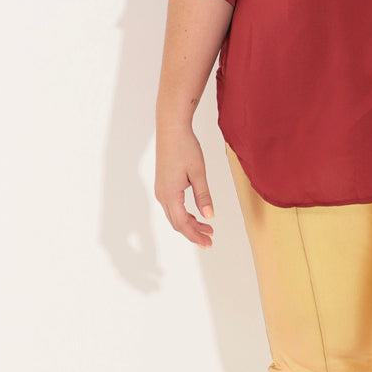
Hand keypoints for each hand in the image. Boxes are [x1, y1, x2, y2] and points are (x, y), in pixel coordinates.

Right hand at [154, 125, 214, 246]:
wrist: (171, 129)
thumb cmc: (185, 147)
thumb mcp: (198, 172)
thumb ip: (204, 196)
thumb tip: (210, 216)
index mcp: (170, 194)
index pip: (183, 223)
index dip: (195, 235)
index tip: (208, 242)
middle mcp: (162, 195)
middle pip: (177, 223)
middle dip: (193, 233)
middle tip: (210, 240)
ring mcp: (161, 190)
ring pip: (175, 215)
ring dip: (190, 224)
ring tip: (208, 228)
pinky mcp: (164, 185)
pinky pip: (173, 207)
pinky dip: (185, 214)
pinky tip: (197, 215)